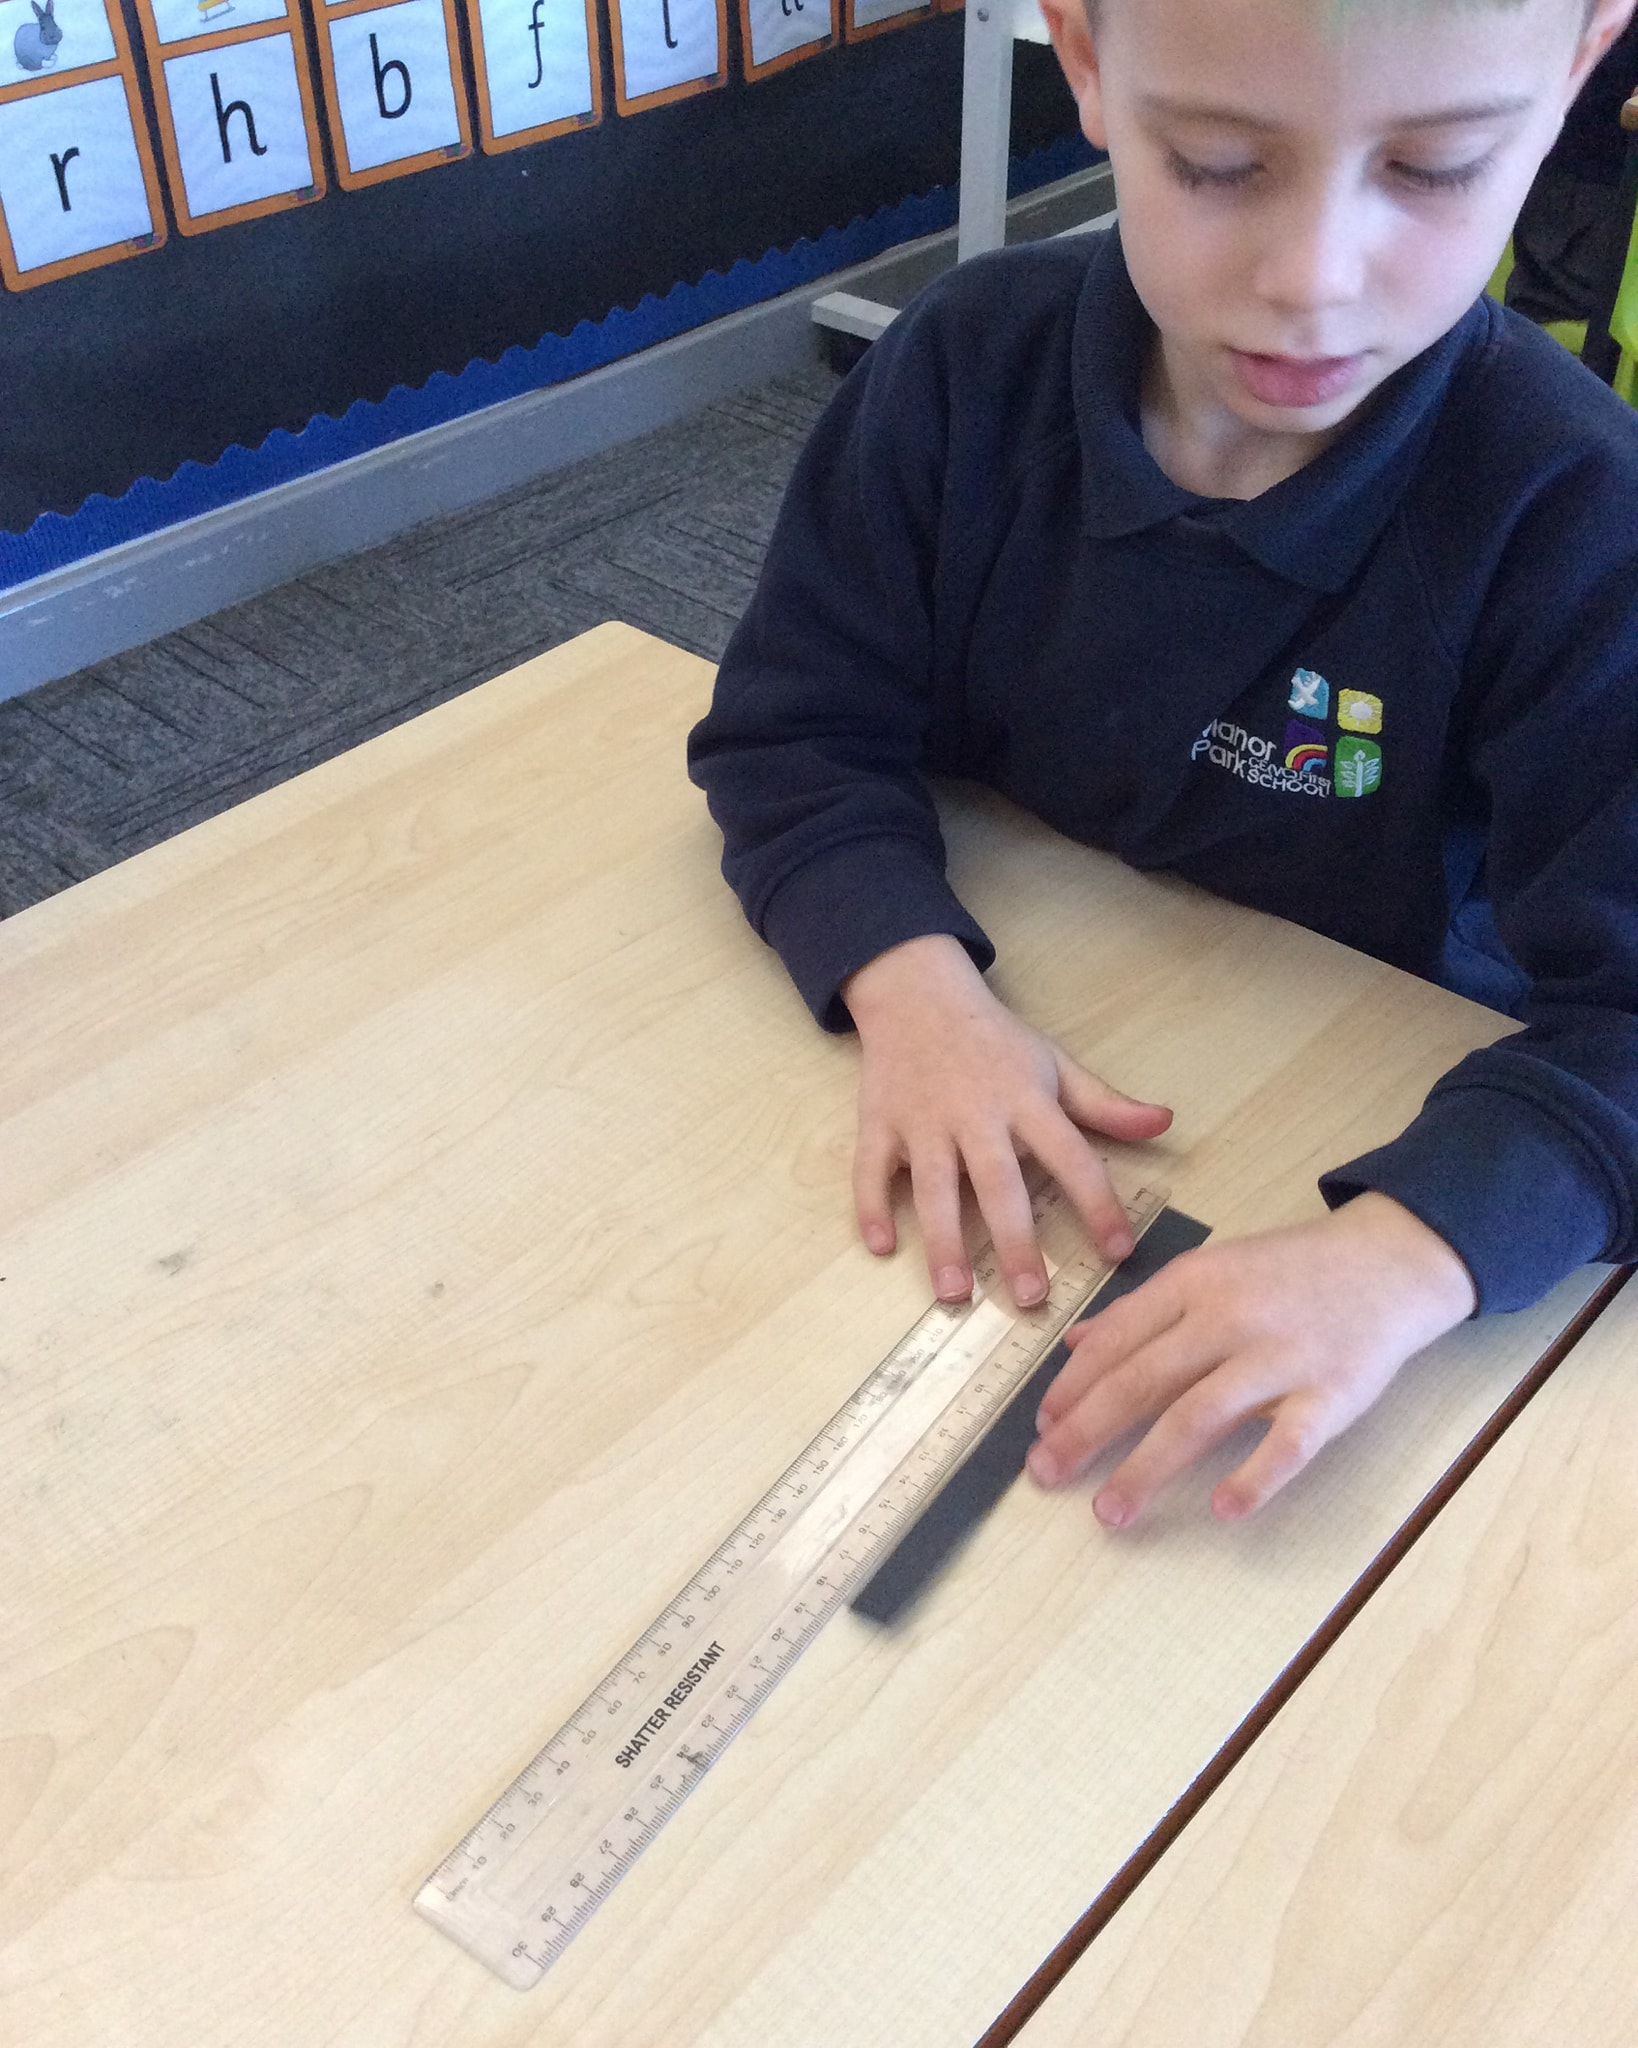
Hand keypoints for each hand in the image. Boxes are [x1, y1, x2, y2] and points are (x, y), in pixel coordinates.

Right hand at [842, 934, 1173, 1307]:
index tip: (1119, 1252)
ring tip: (954, 1293)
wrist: (918, 993)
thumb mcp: (1054, 1063)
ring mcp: (922, 1120)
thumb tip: (1164, 1122)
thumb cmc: (994, 1039)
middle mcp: (975, 1114)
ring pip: (933, 1187)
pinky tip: (880, 1247)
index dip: (1098, 1204)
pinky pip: (870, 1169)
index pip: (1072, 1156)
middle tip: (1030, 1298)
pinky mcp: (878, 1122)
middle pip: (999, 1184)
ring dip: (943, 1240)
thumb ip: (1105, 1103)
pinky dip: (871, 1206)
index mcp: (1026, 1099)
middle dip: (1015, 1242)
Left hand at [1027, 1191, 1477, 1523]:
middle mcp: (1229, 1316)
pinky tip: (1223, 1510)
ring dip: (1147, 1466)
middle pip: (1143, 1380)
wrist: (1390, 1260)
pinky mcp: (1332, 1393)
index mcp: (1194, 1282)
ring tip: (1107, 1511)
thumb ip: (1143, 1311)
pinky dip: (1256, 1476)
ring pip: (1199, 1414)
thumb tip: (1075, 1345)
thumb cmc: (1289, 1272)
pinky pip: (1289, 1440)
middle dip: (1086, 1431)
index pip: (1117, 1339)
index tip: (1040, 1428)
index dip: (1073, 1387)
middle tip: (1044, 1474)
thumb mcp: (1210, 1271)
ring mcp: (1281, 1356)